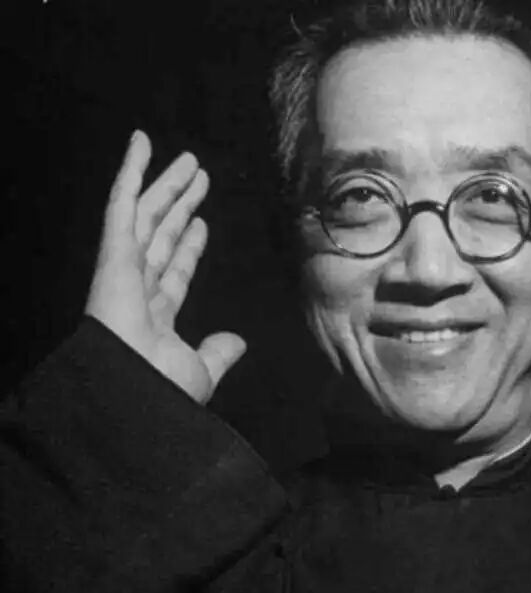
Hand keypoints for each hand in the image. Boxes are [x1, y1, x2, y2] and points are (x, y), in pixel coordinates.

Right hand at [85, 130, 245, 403]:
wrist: (130, 393)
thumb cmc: (159, 390)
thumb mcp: (199, 370)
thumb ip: (217, 353)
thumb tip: (238, 341)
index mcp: (155, 315)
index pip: (174, 270)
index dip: (189, 246)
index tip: (202, 224)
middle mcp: (137, 288)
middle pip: (162, 235)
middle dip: (181, 206)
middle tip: (200, 178)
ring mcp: (122, 267)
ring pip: (147, 214)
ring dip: (166, 185)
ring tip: (190, 161)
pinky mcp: (112, 251)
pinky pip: (121, 204)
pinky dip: (129, 172)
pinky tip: (141, 143)